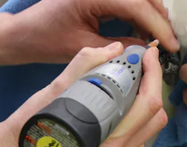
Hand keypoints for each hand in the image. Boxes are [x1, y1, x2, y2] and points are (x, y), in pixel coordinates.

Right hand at [0, 42, 167, 146]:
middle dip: (154, 83)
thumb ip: (82, 69)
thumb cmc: (31, 126)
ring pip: (149, 126)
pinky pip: (138, 134)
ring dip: (147, 97)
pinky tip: (122, 96)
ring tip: (135, 76)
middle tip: (144, 60)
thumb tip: (112, 48)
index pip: (148, 103)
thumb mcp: (51, 96)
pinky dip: (137, 111)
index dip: (153, 73)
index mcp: (109, 139)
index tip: (148, 53)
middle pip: (155, 114)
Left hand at [4, 0, 179, 64]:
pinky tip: (142, 29)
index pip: (137, 5)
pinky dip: (140, 8)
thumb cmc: (45, 42)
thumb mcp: (84, 48)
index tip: (172, 46)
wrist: (19, 33)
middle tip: (170, 40)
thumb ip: (119, 47)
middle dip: (161, 15)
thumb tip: (148, 51)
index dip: (159, 26)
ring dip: (152, 11)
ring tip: (158, 37)